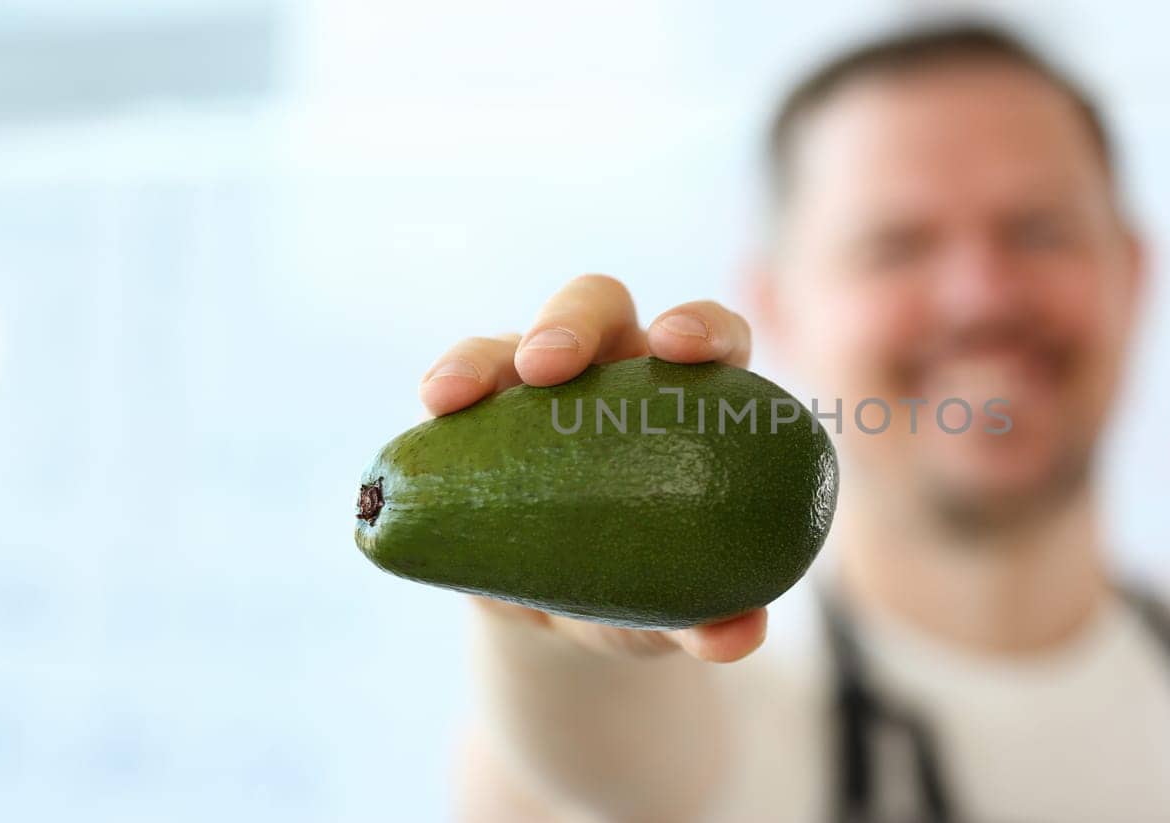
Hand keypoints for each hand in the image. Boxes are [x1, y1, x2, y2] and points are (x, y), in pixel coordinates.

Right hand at [418, 274, 765, 662]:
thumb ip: (716, 619)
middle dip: (573, 320)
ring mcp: (538, 389)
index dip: (701, 325)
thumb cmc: (647, 589)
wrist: (562, 614)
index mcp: (689, 396)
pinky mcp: (477, 417)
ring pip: (511, 342)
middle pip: (600, 308)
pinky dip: (444, 392)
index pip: (711, 336)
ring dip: (483, 357)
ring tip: (453, 396)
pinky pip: (456, 389)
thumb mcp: (681, 611)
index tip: (682, 348)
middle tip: (550, 365)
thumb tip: (739, 636)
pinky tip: (430, 415)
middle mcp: (615, 370)